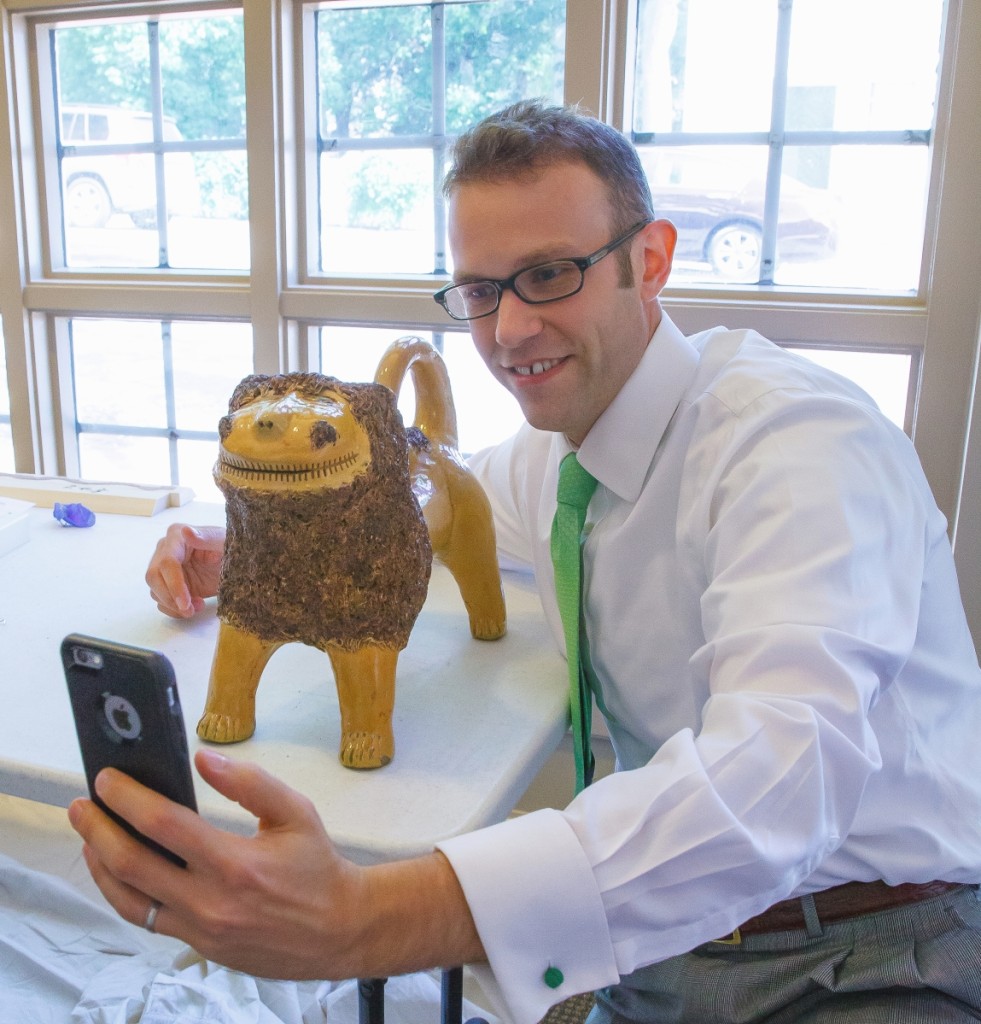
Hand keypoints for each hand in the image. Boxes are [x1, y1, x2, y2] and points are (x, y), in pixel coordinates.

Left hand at [67, 751, 484, 979]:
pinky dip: (120, 891)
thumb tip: (204, 758)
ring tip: (89, 834)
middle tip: (81, 804)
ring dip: (99, 863)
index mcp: (234, 864)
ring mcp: (198, 929)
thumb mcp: (295, 812)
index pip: (163, 824)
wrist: (338, 929)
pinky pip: (144, 918)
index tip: (109, 778)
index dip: (128, 798)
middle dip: (97, 829)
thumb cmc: (317, 867)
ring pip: (127, 898)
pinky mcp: (196, 944)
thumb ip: (250, 782)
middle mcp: (209, 901)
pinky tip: (116, 869)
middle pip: (131, 863)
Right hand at [146, 523, 225, 617]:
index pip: (167, 562)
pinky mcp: (169, 585)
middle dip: (170, 598)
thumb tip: (186, 531)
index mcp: (177, 535)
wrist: (239, 564)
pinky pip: (161, 601)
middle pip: (153, 577)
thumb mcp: (226, 542)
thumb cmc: (233, 547)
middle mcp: (165, 550)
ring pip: (155, 591)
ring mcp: (165, 569)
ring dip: (174, 606)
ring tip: (198, 606)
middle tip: (190, 610)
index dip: (174, 584)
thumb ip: (208, 537)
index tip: (185, 602)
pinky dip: (175, 610)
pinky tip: (194, 607)